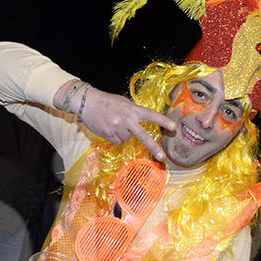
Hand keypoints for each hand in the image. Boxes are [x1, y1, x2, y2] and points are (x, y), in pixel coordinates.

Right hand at [54, 80, 175, 161]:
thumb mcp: (123, 103)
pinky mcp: (108, 134)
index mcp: (132, 109)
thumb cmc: (107, 102)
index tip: (174, 127)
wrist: (87, 102)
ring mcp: (117, 127)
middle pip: (143, 136)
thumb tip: (139, 123)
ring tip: (114, 124)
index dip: (163, 121)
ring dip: (123, 135)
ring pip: (127, 140)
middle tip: (162, 157)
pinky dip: (115, 137)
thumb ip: (133, 112)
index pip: (151, 115)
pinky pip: (117, 142)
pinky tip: (108, 128)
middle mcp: (126, 119)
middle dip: (153, 147)